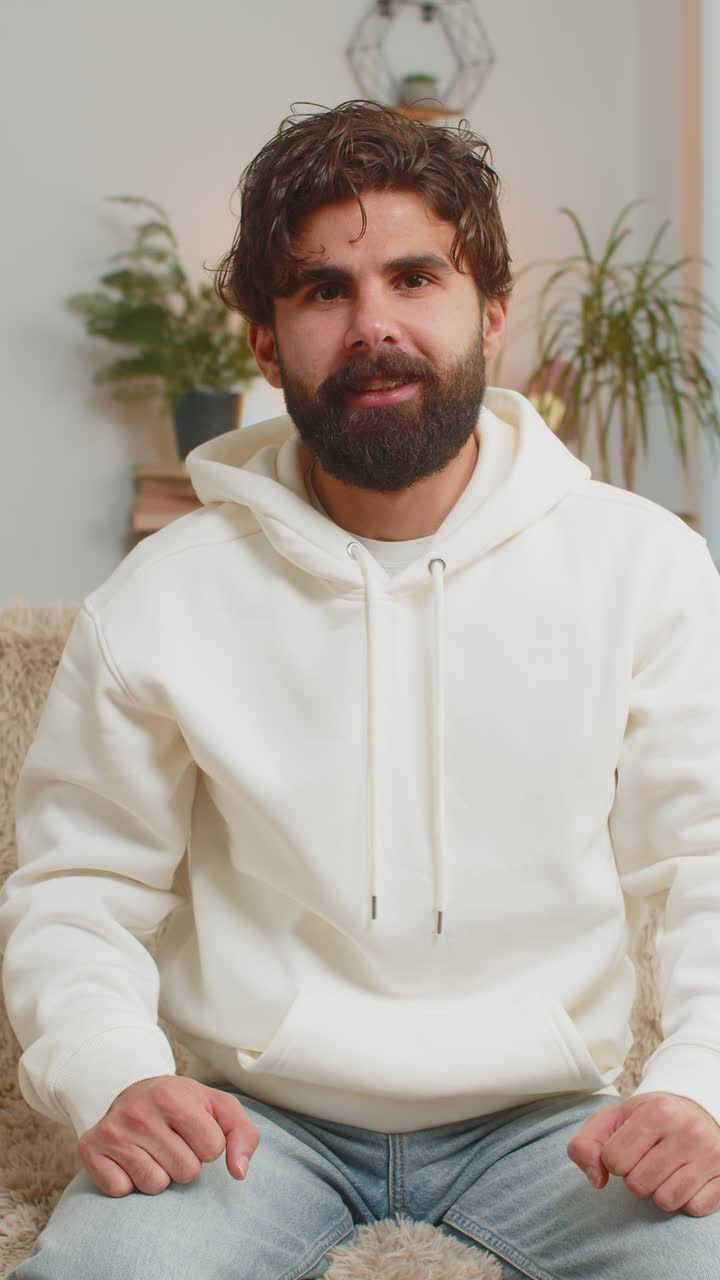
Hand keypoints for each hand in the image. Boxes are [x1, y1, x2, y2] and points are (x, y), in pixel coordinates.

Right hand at [78, 1075, 259, 1196]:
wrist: (134, 1093)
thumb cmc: (183, 1106)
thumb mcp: (218, 1107)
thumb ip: (243, 1135)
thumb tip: (239, 1173)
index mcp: (173, 1094)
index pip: (213, 1149)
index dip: (208, 1146)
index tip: (194, 1131)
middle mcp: (139, 1110)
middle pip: (186, 1172)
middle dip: (186, 1162)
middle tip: (172, 1141)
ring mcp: (112, 1130)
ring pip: (156, 1185)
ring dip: (159, 1174)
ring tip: (152, 1149)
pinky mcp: (90, 1149)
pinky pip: (122, 1191)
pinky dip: (129, 1182)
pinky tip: (129, 1158)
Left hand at [567, 1091, 719, 1216]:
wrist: (697, 1110)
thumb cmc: (648, 1119)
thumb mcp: (613, 1119)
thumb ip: (586, 1144)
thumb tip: (597, 1181)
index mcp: (655, 1112)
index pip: (614, 1161)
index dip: (615, 1159)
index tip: (628, 1148)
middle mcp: (686, 1131)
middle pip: (638, 1185)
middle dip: (636, 1176)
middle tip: (648, 1158)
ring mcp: (709, 1154)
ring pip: (665, 1201)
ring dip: (659, 1190)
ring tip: (666, 1168)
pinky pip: (693, 1208)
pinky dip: (685, 1199)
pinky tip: (686, 1178)